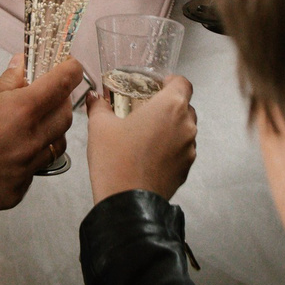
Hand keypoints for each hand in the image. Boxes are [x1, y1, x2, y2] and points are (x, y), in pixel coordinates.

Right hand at [0, 55, 83, 208]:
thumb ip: (4, 83)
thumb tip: (22, 65)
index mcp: (19, 111)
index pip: (60, 85)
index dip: (70, 71)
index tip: (71, 67)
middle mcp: (27, 143)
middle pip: (64, 118)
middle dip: (59, 102)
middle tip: (45, 96)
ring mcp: (22, 171)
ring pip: (52, 148)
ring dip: (47, 133)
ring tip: (27, 127)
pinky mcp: (13, 193)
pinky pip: (31, 173)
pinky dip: (25, 161)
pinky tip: (5, 155)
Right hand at [88, 72, 196, 202]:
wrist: (127, 202)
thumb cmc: (116, 159)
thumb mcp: (100, 127)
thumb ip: (99, 106)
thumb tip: (94, 98)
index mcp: (170, 106)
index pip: (183, 82)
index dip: (170, 82)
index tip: (156, 86)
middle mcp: (187, 125)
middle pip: (185, 106)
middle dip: (168, 106)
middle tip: (145, 111)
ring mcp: (190, 149)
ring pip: (184, 129)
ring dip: (170, 128)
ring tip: (146, 136)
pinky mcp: (187, 169)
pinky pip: (182, 150)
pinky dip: (170, 148)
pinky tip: (149, 156)